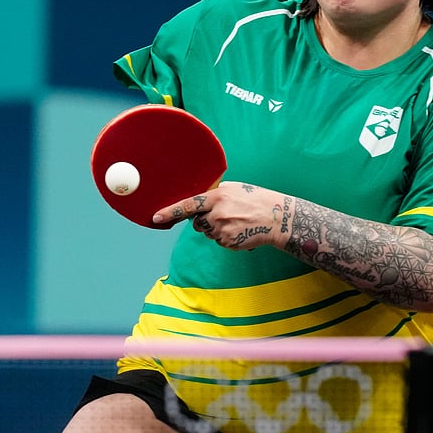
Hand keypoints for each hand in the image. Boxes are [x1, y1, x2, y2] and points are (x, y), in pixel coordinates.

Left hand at [153, 182, 286, 250]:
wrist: (277, 217)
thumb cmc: (256, 200)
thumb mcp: (234, 189)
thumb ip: (214, 195)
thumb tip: (198, 203)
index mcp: (217, 197)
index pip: (187, 205)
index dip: (170, 212)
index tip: (155, 218)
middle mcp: (217, 213)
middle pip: (198, 222)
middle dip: (206, 220)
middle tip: (227, 214)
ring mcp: (222, 230)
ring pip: (209, 233)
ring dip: (219, 229)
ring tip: (238, 222)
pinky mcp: (229, 242)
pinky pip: (220, 242)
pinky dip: (228, 238)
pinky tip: (241, 230)